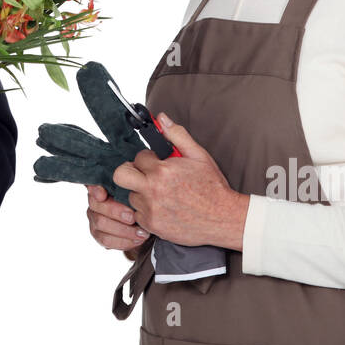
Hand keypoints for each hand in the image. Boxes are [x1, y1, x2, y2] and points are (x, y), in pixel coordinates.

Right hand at [86, 184, 148, 256]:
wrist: (145, 224)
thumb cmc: (142, 203)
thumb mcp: (141, 192)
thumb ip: (134, 184)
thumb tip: (132, 173)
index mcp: (103, 187)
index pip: (93, 185)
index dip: (96, 190)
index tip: (103, 195)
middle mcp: (95, 202)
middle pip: (96, 205)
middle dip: (115, 211)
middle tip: (133, 217)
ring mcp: (95, 218)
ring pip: (101, 224)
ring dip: (123, 230)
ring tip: (142, 232)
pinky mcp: (99, 235)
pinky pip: (106, 240)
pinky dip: (123, 241)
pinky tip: (137, 240)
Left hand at [111, 113, 248, 249]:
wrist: (223, 218)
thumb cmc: (212, 187)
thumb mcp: (198, 156)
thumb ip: (177, 135)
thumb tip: (161, 119)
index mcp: (162, 171)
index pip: (139, 157)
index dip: (148, 158)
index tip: (157, 162)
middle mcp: (152, 191)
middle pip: (120, 175)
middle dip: (130, 171)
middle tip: (143, 174)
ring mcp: (150, 210)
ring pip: (130, 196)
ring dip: (141, 192)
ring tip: (160, 193)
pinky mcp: (152, 226)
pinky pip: (137, 214)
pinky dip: (146, 210)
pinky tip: (162, 207)